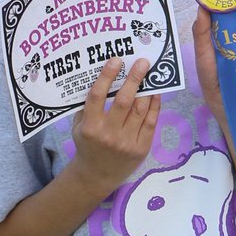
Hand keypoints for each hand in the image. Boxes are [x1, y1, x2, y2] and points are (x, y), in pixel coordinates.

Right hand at [72, 57, 159, 193]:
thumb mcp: (79, 126)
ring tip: (150, 73)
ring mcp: (126, 142)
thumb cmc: (88, 144)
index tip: (116, 60)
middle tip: (142, 62)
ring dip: (147, 89)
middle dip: (134, 79)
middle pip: (124, 101)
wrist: (97, 175)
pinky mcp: (141, 148)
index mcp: (90, 127)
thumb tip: (105, 77)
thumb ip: (88, 106)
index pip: (97, 96)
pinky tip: (156, 93)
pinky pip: (150, 122)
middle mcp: (109, 134)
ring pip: (140, 110)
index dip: (107, 76)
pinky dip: (154, 105)